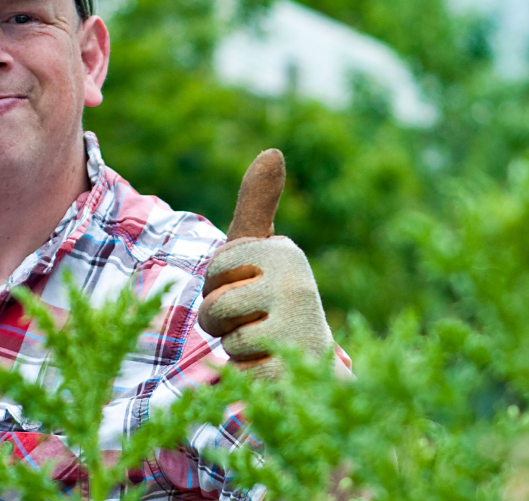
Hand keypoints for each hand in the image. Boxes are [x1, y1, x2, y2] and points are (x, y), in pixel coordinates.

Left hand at [198, 149, 335, 380]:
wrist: (314, 368)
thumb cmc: (273, 303)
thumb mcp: (259, 254)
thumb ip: (256, 205)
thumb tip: (273, 151)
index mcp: (285, 253)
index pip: (216, 267)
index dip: (218, 285)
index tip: (245, 289)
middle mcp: (297, 284)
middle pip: (215, 305)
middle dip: (220, 322)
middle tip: (253, 322)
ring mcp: (297, 328)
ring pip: (226, 340)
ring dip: (235, 350)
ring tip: (265, 344)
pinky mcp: (293, 369)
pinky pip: (241, 372)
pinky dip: (249, 377)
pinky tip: (273, 369)